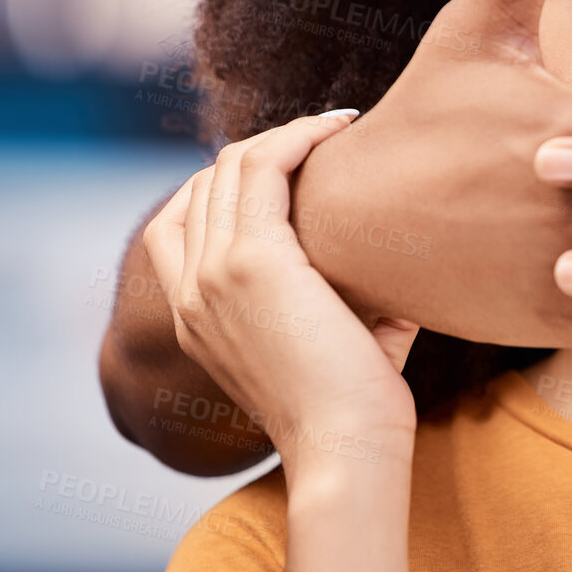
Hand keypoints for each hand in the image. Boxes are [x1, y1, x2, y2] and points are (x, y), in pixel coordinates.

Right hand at [142, 112, 421, 469]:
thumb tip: (391, 251)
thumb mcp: (328, 335)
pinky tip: (340, 129)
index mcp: (192, 314)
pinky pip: (263, 168)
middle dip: (264, 146)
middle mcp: (189, 291)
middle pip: (207, 181)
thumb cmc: (355, 401)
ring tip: (338, 125)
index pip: (180, 218)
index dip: (229, 178)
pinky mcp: (250, 262)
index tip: (292, 161)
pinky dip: (299, 137)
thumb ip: (338, 288)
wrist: (346, 446)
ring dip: (286, 134)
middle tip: (327, 135)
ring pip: (232, 166)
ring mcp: (213, 274)